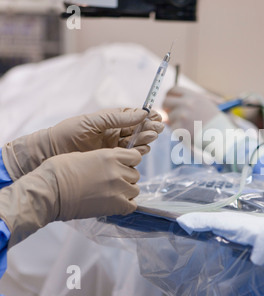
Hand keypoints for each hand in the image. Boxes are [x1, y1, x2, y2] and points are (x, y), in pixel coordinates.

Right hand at [0, 148, 141, 247]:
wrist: (50, 192)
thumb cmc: (59, 172)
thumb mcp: (83, 155)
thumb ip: (102, 158)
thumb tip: (109, 162)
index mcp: (110, 156)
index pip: (136, 156)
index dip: (130, 161)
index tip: (122, 165)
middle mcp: (118, 171)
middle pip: (135, 174)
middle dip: (126, 177)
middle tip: (112, 182)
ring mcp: (118, 188)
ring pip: (135, 189)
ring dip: (126, 191)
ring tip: (111, 194)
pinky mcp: (116, 205)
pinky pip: (132, 205)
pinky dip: (126, 205)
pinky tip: (114, 204)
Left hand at [2, 108, 163, 180]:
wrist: (51, 153)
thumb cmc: (68, 133)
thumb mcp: (93, 121)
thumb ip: (117, 118)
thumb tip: (142, 113)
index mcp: (110, 121)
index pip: (133, 117)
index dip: (146, 117)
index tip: (157, 116)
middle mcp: (114, 133)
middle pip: (138, 130)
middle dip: (149, 128)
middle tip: (158, 128)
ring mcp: (114, 147)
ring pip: (136, 142)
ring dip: (146, 139)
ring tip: (152, 136)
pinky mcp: (112, 160)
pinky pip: (129, 155)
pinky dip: (138, 152)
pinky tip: (143, 148)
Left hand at [163, 86, 220, 136]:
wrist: (222, 135)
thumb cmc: (217, 121)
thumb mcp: (207, 105)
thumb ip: (190, 103)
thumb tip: (171, 106)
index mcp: (193, 96)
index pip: (173, 89)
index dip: (170, 95)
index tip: (170, 101)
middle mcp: (186, 103)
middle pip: (166, 101)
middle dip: (167, 108)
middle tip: (169, 113)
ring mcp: (182, 115)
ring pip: (169, 117)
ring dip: (176, 122)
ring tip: (189, 127)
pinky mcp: (180, 127)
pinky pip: (173, 128)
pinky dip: (179, 132)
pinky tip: (190, 133)